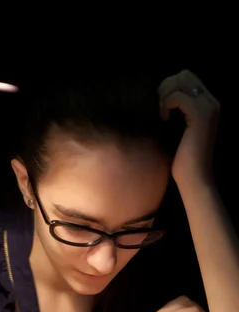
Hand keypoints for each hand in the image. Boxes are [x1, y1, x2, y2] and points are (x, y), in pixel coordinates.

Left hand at [158, 69, 219, 189]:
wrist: (194, 179)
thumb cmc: (182, 160)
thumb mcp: (175, 130)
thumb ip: (173, 111)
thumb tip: (156, 96)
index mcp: (207, 105)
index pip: (186, 78)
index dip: (168, 88)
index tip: (159, 108)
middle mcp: (212, 102)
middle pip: (183, 74)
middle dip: (165, 88)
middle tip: (158, 110)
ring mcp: (208, 107)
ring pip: (180, 81)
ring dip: (164, 96)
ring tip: (160, 115)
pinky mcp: (200, 115)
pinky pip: (177, 96)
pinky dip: (165, 105)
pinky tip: (162, 120)